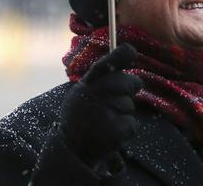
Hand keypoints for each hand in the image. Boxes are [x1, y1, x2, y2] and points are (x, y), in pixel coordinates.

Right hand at [60, 43, 143, 165]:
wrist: (70, 150)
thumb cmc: (80, 117)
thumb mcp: (81, 93)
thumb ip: (99, 78)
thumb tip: (126, 53)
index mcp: (86, 85)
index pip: (106, 64)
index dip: (121, 55)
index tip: (131, 51)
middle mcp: (94, 96)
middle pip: (129, 82)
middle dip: (131, 88)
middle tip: (118, 98)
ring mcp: (106, 113)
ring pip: (130, 105)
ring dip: (124, 112)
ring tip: (106, 120)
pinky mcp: (115, 131)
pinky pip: (132, 124)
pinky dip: (126, 129)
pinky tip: (111, 133)